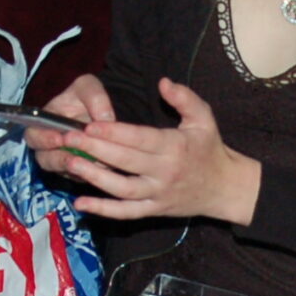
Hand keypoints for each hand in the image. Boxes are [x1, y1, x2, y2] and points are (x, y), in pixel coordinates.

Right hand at [28, 72, 114, 176]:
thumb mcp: (89, 87)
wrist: (102, 113)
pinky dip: (89, 173)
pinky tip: (101, 168)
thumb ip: (94, 97)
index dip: (43, 139)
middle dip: (58, 159)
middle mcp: (50, 146)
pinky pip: (81, 177)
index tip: (59, 138)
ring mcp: (63, 161)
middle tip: (72, 156)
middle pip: (44, 159)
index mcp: (44, 124)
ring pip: (63, 172)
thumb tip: (103, 118)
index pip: (33, 135)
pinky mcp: (78, 172)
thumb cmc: (88, 98)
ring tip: (90, 164)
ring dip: (75, 169)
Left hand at [58, 78, 261, 225]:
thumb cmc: (210, 149)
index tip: (90, 124)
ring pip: (121, 189)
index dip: (114, 132)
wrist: (225, 188)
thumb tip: (163, 82)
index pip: (139, 139)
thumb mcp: (204, 118)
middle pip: (125, 162)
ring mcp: (157, 194)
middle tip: (69, 139)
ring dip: (94, 177)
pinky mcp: (153, 210)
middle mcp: (164, 172)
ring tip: (70, 163)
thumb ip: (184, 98)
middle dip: (95, 149)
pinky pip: (126, 213)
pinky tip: (81, 203)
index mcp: (174, 147)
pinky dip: (103, 210)